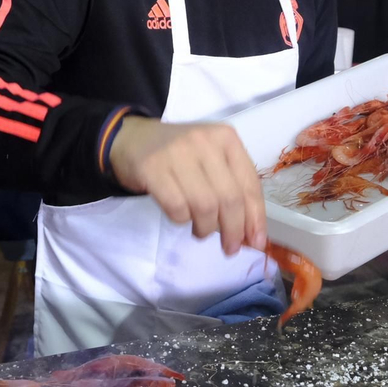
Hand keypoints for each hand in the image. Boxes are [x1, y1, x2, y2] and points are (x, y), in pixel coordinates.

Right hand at [109, 117, 266, 255]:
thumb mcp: (211, 160)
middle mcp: (204, 142)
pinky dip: (182, 220)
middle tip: (230, 248)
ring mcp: (177, 153)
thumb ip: (233, 188)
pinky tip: (180, 217)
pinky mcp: (152, 168)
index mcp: (226, 138)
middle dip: (233, 230)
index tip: (256, 242)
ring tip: (201, 231)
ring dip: (206, 228)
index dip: (255, 217)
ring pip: (205, 206)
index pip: (249, 184)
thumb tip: (252, 234)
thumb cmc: (178, 155)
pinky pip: (177, 207)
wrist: (131, 139)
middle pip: (229, 198)